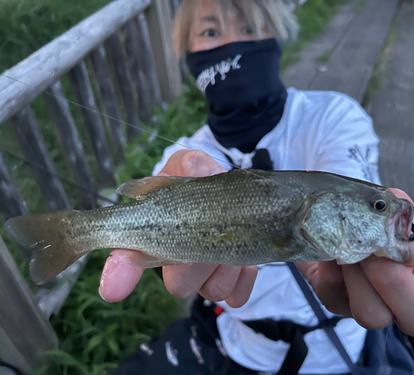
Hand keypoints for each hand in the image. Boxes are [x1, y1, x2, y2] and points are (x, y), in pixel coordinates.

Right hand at [99, 150, 257, 307]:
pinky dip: (243, 279)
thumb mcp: (190, 166)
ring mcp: (203, 277)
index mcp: (155, 232)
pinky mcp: (231, 283)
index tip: (113, 288)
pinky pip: (236, 296)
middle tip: (213, 232)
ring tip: (235, 237)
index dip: (119, 273)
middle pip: (177, 283)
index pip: (127, 257)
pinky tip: (246, 262)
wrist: (231, 198)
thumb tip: (196, 168)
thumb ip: (189, 163)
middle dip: (198, 260)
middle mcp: (175, 262)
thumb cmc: (199, 186)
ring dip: (227, 265)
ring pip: (211, 291)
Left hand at [296, 189, 413, 344]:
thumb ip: (402, 212)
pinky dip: (332, 265)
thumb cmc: (377, 221)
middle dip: (398, 285)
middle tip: (381, 256)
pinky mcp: (335, 302)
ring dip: (361, 274)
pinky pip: (333, 294)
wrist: (335, 220)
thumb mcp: (397, 214)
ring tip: (353, 248)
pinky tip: (332, 250)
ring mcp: (369, 308)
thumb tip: (396, 228)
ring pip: (373, 317)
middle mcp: (405, 306)